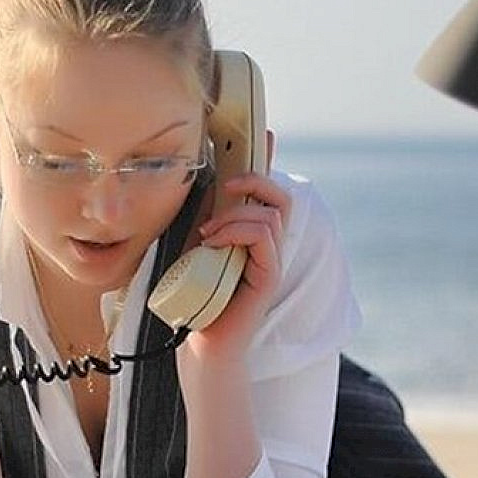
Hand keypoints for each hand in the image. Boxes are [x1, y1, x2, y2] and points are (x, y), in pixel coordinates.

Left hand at [182, 171, 289, 362]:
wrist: (199, 340)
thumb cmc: (197, 295)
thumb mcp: (199, 243)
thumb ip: (212, 215)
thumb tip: (214, 182)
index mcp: (255, 236)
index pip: (270, 194)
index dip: (269, 162)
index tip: (262, 136)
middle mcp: (269, 247)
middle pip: (280, 197)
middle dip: (254, 180)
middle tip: (225, 185)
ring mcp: (271, 261)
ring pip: (270, 215)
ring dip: (233, 214)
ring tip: (208, 233)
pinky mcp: (268, 276)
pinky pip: (262, 236)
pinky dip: (235, 230)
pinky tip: (213, 242)